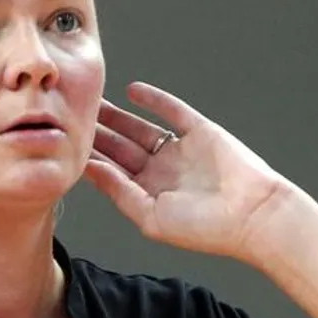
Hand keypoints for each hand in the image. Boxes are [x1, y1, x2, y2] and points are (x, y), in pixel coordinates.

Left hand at [84, 81, 296, 265]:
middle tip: (71, 115)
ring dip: (118, 115)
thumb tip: (88, 169)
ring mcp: (180, 151)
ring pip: (141, 128)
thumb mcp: (150, 216)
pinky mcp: (199, 132)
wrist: (253, 214)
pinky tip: (132, 90)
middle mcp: (161, 172)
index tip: (65, 143)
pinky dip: (153, 99)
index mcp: (149, 195)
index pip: (112, 172)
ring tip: (94, 100)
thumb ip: (119, 192)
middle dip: (98, 132)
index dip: (90, 157)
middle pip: (121, 147)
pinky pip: (172, 111)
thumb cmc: (204, 227)